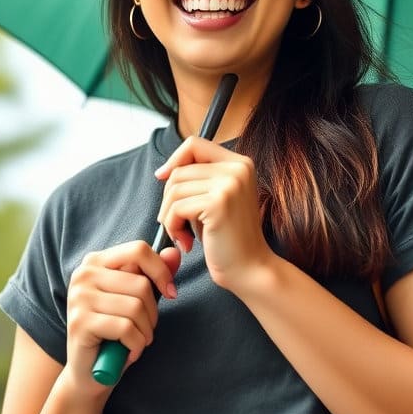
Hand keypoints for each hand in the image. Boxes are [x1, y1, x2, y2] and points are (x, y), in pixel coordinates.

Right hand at [64, 241, 180, 392]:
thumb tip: (174, 253)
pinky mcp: (80, 322)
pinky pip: (126, 328)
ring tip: (137, 341)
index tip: (170, 293)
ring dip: (145, 332)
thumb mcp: (137, 300)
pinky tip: (129, 353)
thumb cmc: (116, 333)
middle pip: (141, 284)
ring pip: (135, 307)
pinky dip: (136, 345)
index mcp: (96, 261)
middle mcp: (84, 274)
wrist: (89, 374)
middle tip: (145, 329)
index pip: (138, 250)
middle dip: (152, 313)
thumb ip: (154, 274)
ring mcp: (79, 297)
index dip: (161, 271)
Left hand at [155, 136, 273, 291]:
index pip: (195, 143)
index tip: (162, 177)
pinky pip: (177, 208)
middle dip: (169, 199)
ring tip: (183, 236)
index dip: (174, 159)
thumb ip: (200, 179)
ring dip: (170, 216)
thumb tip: (163, 171)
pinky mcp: (219, 203)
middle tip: (178, 226)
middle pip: (180, 170)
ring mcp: (230, 184)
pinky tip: (187, 243)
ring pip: (175, 189)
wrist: (250, 270)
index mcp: (240, 163)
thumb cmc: (228, 239)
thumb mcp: (217, 199)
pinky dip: (173, 227)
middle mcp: (238, 168)